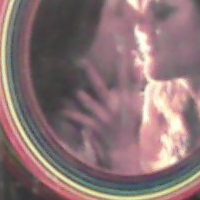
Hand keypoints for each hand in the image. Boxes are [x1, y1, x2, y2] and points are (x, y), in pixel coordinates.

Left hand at [62, 50, 143, 173]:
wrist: (124, 153)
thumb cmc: (129, 128)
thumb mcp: (135, 107)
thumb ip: (135, 88)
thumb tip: (138, 68)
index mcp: (127, 100)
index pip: (126, 77)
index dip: (124, 62)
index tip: (123, 46)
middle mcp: (116, 107)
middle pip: (101, 87)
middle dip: (91, 74)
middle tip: (81, 60)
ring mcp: (105, 118)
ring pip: (89, 103)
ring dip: (80, 96)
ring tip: (72, 89)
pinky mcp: (96, 127)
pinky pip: (80, 118)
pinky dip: (70, 114)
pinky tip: (61, 110)